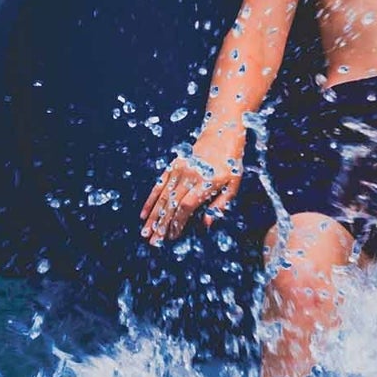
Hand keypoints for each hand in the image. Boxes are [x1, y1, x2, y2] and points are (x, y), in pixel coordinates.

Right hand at [140, 123, 243, 243]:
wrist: (222, 133)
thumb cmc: (231, 162)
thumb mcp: (233, 185)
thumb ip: (219, 205)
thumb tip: (206, 225)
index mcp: (206, 181)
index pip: (186, 205)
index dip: (178, 222)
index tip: (173, 236)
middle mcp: (189, 175)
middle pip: (171, 204)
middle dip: (161, 225)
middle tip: (154, 242)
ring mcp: (179, 169)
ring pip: (162, 196)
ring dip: (153, 216)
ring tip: (145, 233)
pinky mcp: (173, 166)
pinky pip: (159, 185)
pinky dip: (150, 200)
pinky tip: (143, 214)